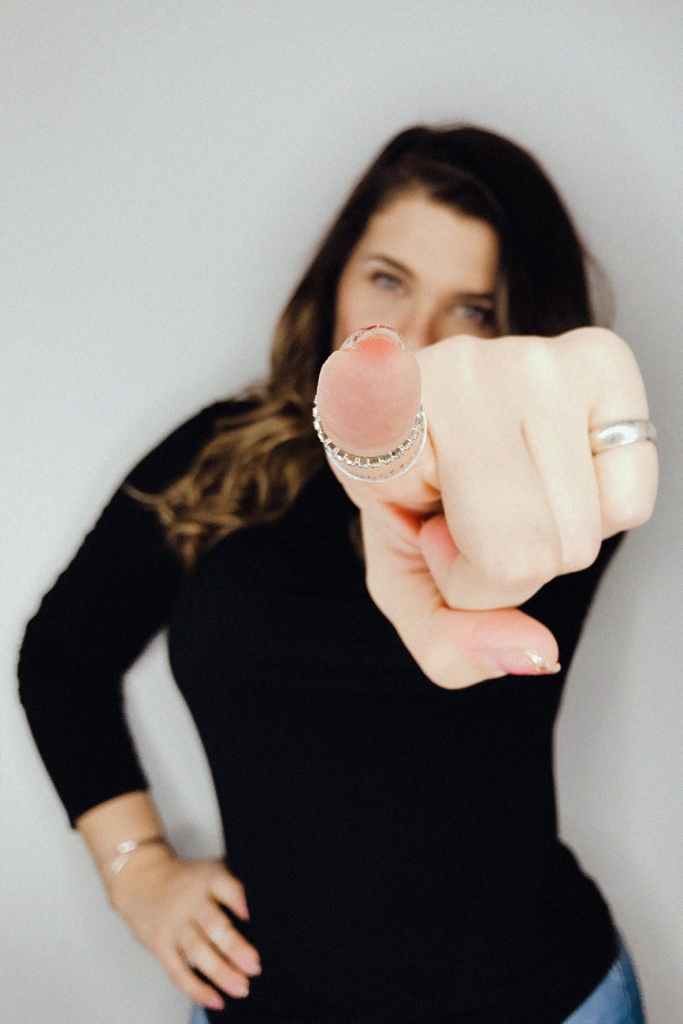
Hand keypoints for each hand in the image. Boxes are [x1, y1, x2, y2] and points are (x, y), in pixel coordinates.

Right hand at [110, 848, 261, 1010]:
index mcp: (208, 879)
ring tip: (242, 988)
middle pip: (213, 925)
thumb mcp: (211, 870)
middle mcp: (190, 902)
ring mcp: (174, 925)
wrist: (141, 879)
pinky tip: (216, 1000)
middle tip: (255, 967)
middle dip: (235, 947)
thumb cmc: (188, 880)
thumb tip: (268, 911)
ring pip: (197, 951)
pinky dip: (196, 989)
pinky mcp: (160, 945)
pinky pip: (178, 970)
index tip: (253, 915)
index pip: (225, 887)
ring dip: (220, 972)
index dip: (238, 900)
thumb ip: (235, 887)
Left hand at [314, 326, 656, 687]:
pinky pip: (631, 494)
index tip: (431, 529)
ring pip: (588, 530)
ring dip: (550, 537)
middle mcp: (463, 367)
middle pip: (544, 550)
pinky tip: (547, 469)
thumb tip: (541, 654)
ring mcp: (537, 355)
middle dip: (507, 565)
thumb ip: (449, 640)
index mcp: (387, 416)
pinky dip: (598, 507)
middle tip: (468, 513)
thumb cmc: (406, 491)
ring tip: (501, 489)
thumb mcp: (400, 575)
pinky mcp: (598, 356)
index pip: (493, 557)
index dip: (463, 578)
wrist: (425, 412)